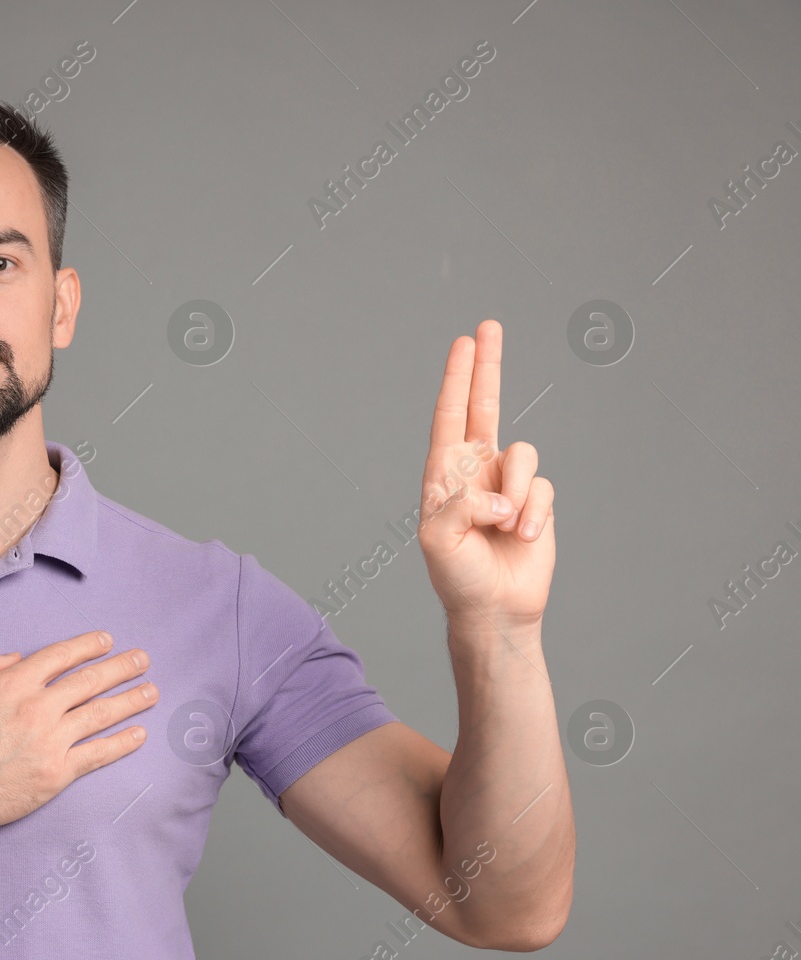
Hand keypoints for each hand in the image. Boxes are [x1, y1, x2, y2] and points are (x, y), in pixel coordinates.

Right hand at [0, 631, 155, 838]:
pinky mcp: (57, 773)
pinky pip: (98, 754)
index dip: (87, 646)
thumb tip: (15, 657)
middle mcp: (38, 707)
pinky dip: (122, 743)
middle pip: (89, 681)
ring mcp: (51, 741)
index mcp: (13, 683)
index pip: (60, 656)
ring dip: (131, 700)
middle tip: (142, 660)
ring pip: (101, 714)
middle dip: (121, 667)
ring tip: (152, 691)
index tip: (107, 641)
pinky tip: (139, 734)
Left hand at [417, 320, 554, 632]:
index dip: (457, 378)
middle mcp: (476, 470)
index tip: (463, 343)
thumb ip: (460, 506)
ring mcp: (509, 483)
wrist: (494, 608)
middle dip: (487, 366)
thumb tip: (499, 492)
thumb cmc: (457, 577)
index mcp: (444, 473)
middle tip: (488, 325)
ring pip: (525, 455)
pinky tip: (523, 538)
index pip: (450, 415)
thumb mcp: (440, 541)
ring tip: (505, 528)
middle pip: (485, 405)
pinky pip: (545, 488)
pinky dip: (535, 514)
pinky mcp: (537, 501)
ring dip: (519, 493)